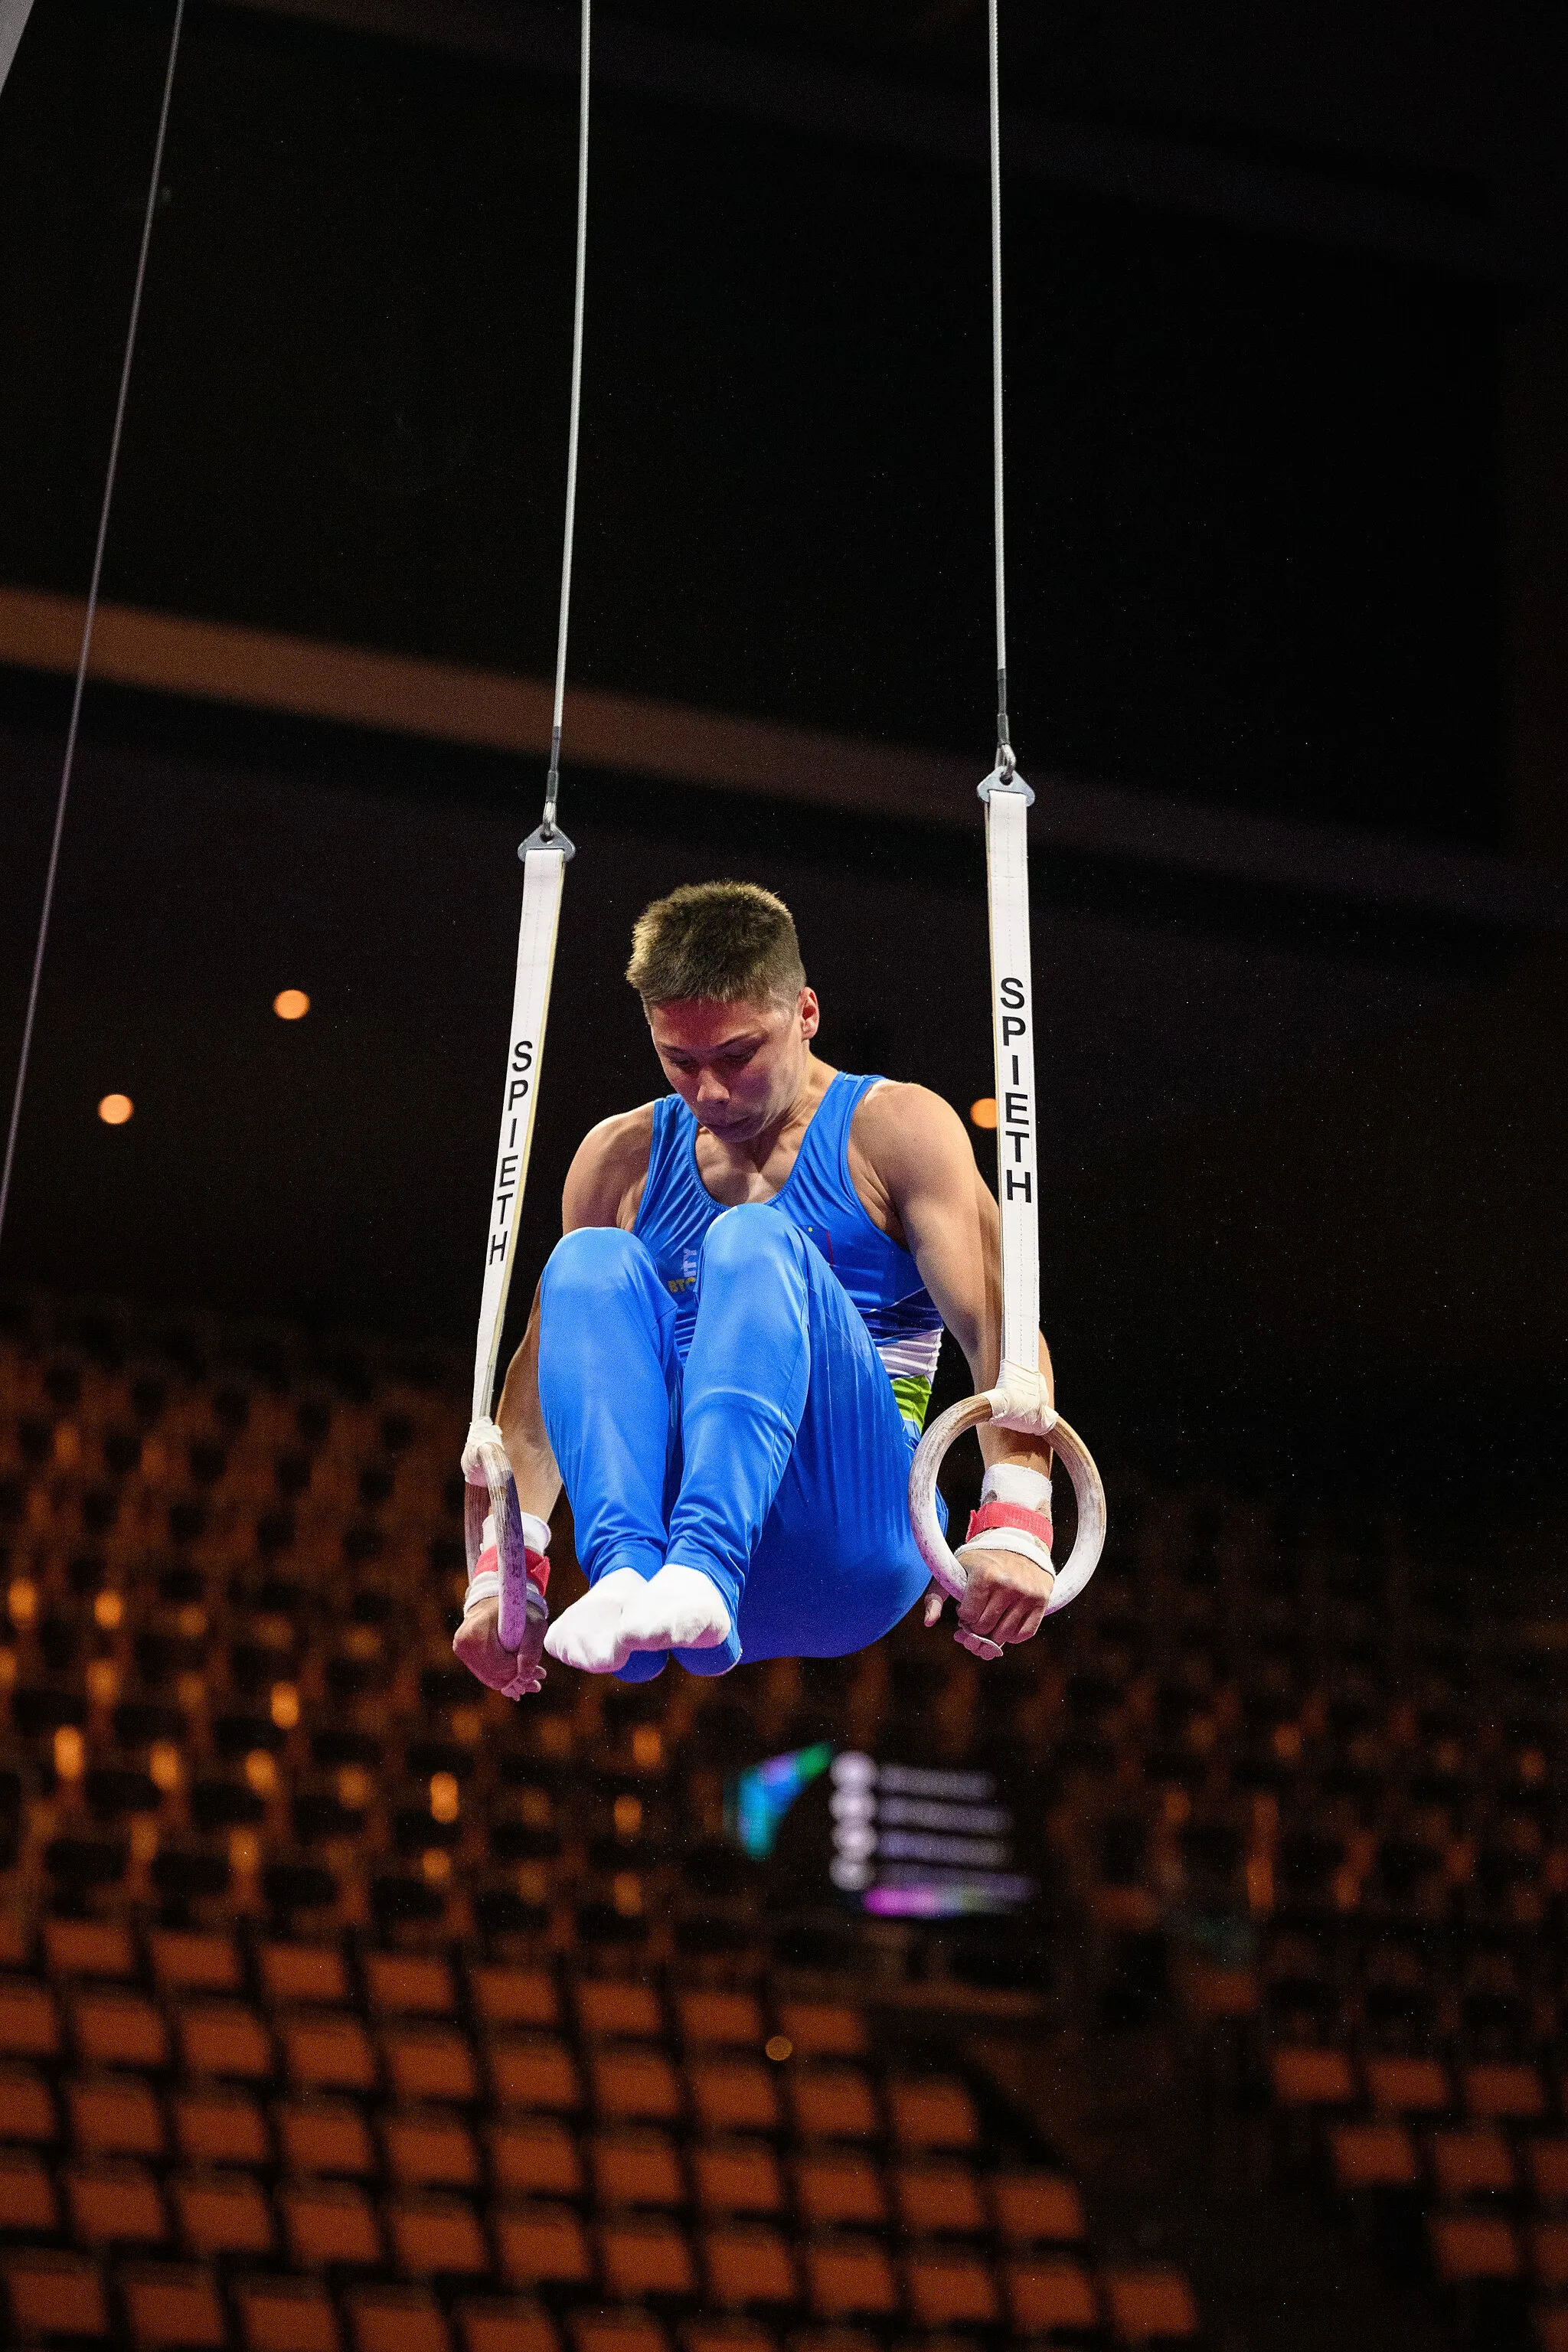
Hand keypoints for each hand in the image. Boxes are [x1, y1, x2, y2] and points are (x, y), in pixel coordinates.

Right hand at [453, 1591, 544, 1697]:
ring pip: (489, 1678)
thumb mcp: (535, 1624)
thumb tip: (525, 1676)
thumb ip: (531, 1650)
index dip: (521, 1672)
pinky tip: (517, 1675)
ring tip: (531, 1679)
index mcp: (477, 1631)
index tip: (540, 1672)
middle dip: (517, 1680)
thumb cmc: (519, 1610)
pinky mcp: (463, 1653)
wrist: (499, 1599)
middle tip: (538, 1678)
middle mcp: (463, 1642)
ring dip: (511, 1681)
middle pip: (493, 1676)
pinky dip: (501, 1676)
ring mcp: (461, 1649)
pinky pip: (485, 1673)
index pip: (500, 1666)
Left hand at [922, 1545, 1053, 1657]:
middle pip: (985, 1628)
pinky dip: (1012, 1636)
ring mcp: (1027, 1594)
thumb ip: (936, 1595)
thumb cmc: (981, 1560)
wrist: (1019, 1541)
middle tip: (976, 1618)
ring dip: (993, 1635)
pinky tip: (1005, 1624)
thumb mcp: (955, 1570)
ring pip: (1004, 1635)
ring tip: (989, 1621)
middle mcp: (1008, 1585)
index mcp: (985, 1575)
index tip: (965, 1607)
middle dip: (976, 1628)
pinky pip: (1024, 1634)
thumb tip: (928, 1623)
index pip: (968, 1617)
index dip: (963, 1616)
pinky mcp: (1041, 1600)